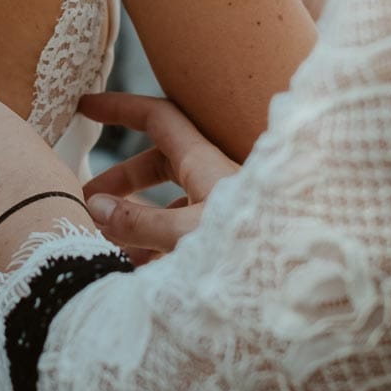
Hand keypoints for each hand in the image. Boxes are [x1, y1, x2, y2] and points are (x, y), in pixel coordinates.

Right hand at [77, 92, 242, 261]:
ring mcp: (222, 209)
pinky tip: (140, 272)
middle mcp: (214, 180)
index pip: (157, 118)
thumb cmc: (255, 249)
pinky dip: (158, 246)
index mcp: (204, 163)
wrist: (305, 283)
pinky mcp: (228, 238)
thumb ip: (139, 222)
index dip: (120, 108)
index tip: (84, 106)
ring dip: (136, 221)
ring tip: (106, 246)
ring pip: (170, 204)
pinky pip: (186, 234)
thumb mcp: (187, 234)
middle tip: (84, 201)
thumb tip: (96, 206)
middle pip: (158, 163)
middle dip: (120, 179)